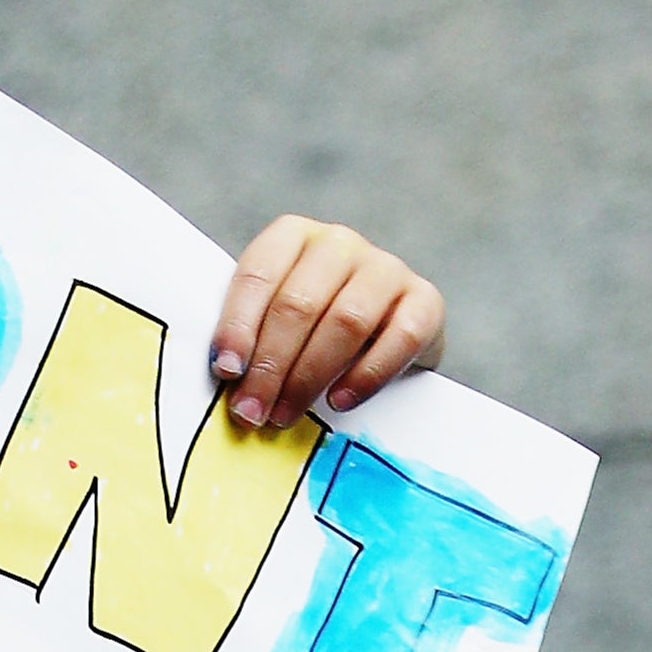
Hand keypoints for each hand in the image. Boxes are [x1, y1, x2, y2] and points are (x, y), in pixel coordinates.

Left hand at [211, 216, 446, 429]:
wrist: (384, 331)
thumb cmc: (313, 328)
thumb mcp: (275, 319)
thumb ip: (252, 336)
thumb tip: (228, 377)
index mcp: (293, 236)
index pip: (259, 273)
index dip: (238, 325)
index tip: (226, 371)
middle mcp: (339, 244)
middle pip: (299, 304)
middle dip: (270, 365)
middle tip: (252, 412)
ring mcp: (386, 268)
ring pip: (346, 321)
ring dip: (309, 377)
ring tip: (286, 415)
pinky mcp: (425, 301)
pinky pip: (399, 338)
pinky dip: (366, 375)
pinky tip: (340, 401)